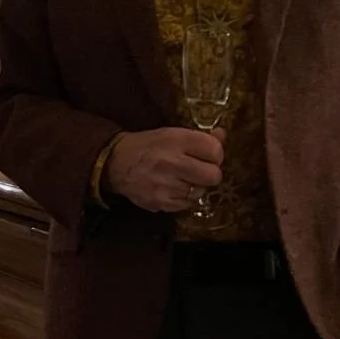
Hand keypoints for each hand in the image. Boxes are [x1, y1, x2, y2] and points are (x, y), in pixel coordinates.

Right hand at [103, 128, 223, 213]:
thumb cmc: (148, 146)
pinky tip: (173, 188)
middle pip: (213, 175)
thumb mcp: (172, 134)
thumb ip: (200, 137)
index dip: (215, 154)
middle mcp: (172, 162)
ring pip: (201, 192)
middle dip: (210, 173)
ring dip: (196, 186)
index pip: (215, 150)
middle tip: (200, 170)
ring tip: (182, 178)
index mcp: (176, 140)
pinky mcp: (160, 202)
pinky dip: (184, 198)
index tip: (208, 155)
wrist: (116, 163)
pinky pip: (187, 204)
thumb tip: (223, 136)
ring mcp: (166, 185)